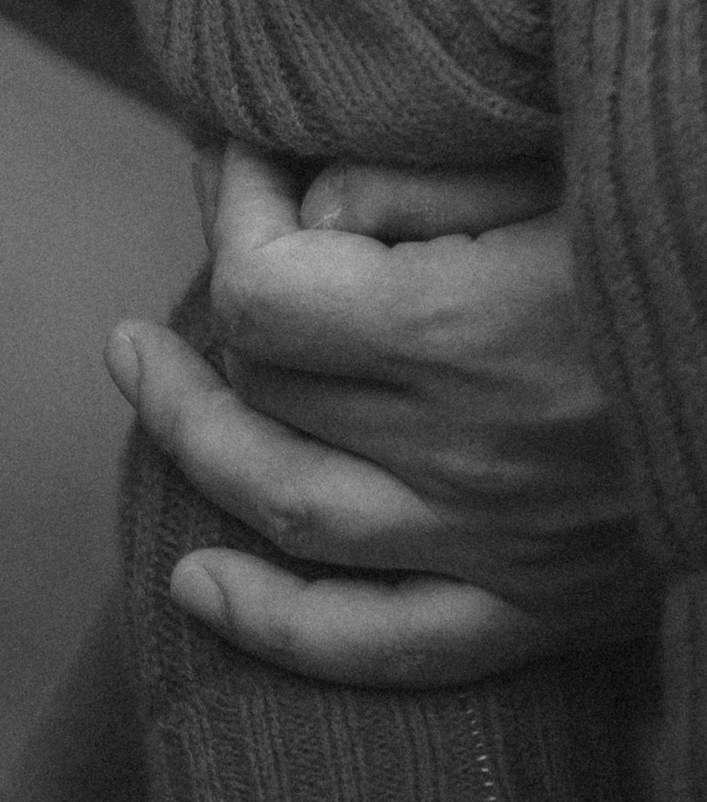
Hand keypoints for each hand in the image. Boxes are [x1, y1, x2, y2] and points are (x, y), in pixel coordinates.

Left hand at [108, 144, 649, 686]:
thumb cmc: (674, 227)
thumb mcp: (552, 163)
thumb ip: (411, 176)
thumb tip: (296, 203)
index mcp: (466, 332)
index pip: (264, 290)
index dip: (230, 212)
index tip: (238, 154)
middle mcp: (467, 453)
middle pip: (266, 389)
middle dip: (211, 309)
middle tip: (194, 249)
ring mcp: (504, 545)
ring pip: (295, 511)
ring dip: (198, 444)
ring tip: (146, 374)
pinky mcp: (547, 610)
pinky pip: (390, 646)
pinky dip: (282, 629)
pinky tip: (197, 588)